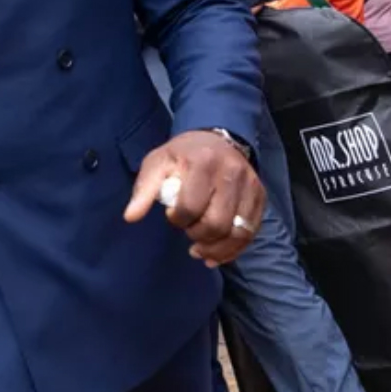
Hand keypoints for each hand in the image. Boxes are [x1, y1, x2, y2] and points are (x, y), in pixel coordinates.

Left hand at [124, 130, 264, 267]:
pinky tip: (216, 254)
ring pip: (237, 232)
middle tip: (188, 231)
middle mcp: (231, 173)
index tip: (172, 216)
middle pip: (216, 223)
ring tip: (200, 249)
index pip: (191, 206)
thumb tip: (130, 217)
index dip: (178, 219)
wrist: (215, 137)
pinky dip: (234, 249)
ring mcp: (250, 185)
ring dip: (216, 248)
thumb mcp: (157, 163)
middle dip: (198, 235)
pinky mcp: (260, 196)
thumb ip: (144, 190)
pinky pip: (251, 232)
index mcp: (202, 163)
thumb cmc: (182, 154)